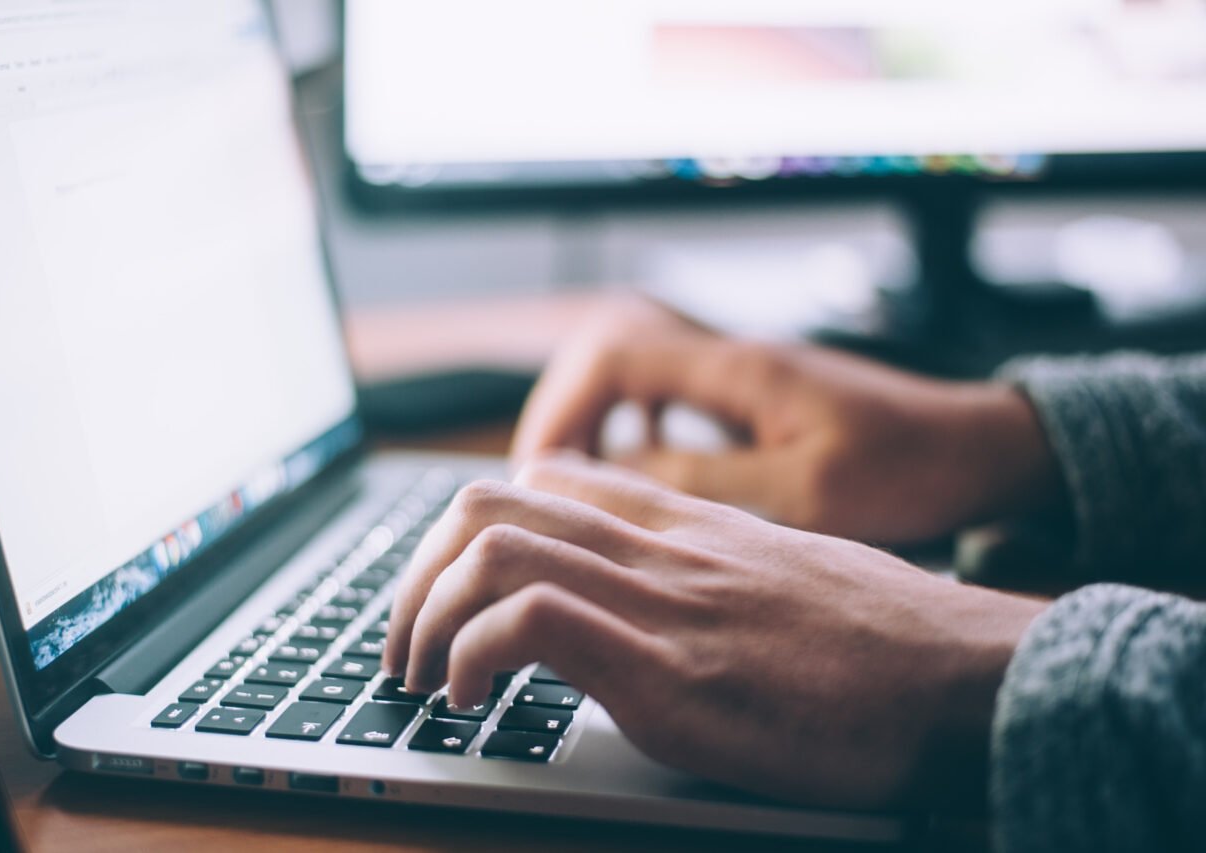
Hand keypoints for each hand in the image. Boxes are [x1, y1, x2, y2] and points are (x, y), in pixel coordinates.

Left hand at [385, 453, 1046, 809]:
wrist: (970, 677)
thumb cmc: (887, 642)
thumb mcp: (784, 578)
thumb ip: (709, 571)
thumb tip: (657, 601)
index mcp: (684, 525)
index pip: (545, 479)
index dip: (470, 530)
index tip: (450, 592)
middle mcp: (661, 547)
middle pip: (489, 502)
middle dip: (416, 574)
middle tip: (405, 643)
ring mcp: (662, 602)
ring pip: (491, 547)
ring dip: (423, 615)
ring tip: (420, 678)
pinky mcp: (671, 672)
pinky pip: (530, 621)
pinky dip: (471, 655)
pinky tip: (470, 700)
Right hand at [512, 295, 1063, 544]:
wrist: (978, 448)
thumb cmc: (909, 468)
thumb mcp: (805, 491)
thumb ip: (706, 479)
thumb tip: (616, 475)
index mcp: (738, 369)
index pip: (613, 354)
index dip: (562, 408)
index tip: (542, 471)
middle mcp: (731, 358)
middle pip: (608, 352)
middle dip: (564, 412)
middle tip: (543, 480)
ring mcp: (742, 374)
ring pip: (634, 371)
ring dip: (594, 418)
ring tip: (575, 479)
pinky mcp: (754, 397)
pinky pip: (667, 394)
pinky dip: (634, 425)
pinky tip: (637, 469)